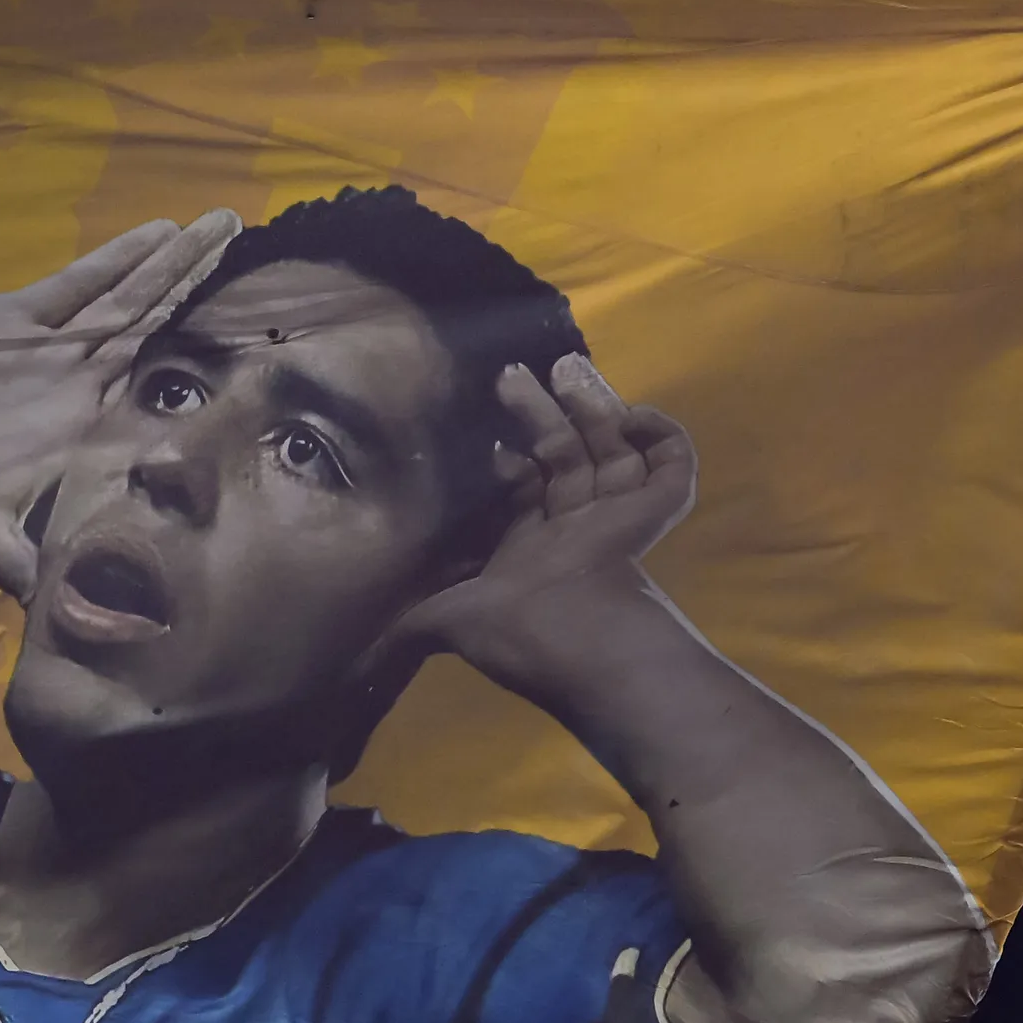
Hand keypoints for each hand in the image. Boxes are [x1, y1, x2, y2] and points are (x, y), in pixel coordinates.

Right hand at [0, 211, 242, 594]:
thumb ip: (25, 569)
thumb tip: (73, 626)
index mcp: (81, 433)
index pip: (158, 393)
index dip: (207, 365)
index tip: (262, 345)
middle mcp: (76, 384)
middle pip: (156, 325)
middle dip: (200, 282)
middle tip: (247, 238)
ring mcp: (47, 346)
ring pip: (126, 295)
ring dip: (172, 261)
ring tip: (220, 222)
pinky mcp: (9, 316)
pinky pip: (74, 283)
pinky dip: (115, 258)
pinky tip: (157, 231)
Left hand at [386, 358, 696, 685]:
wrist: (579, 640)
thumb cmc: (516, 630)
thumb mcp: (444, 621)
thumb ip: (405, 626)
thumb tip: (348, 656)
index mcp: (535, 556)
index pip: (529, 497)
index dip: (513, 465)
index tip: (493, 441)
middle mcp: (579, 534)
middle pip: (568, 461)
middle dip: (545, 417)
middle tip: (518, 374)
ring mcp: (619, 521)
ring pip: (614, 453)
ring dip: (594, 408)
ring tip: (566, 366)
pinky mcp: (655, 512)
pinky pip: (674, 467)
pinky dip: (661, 436)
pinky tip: (633, 414)